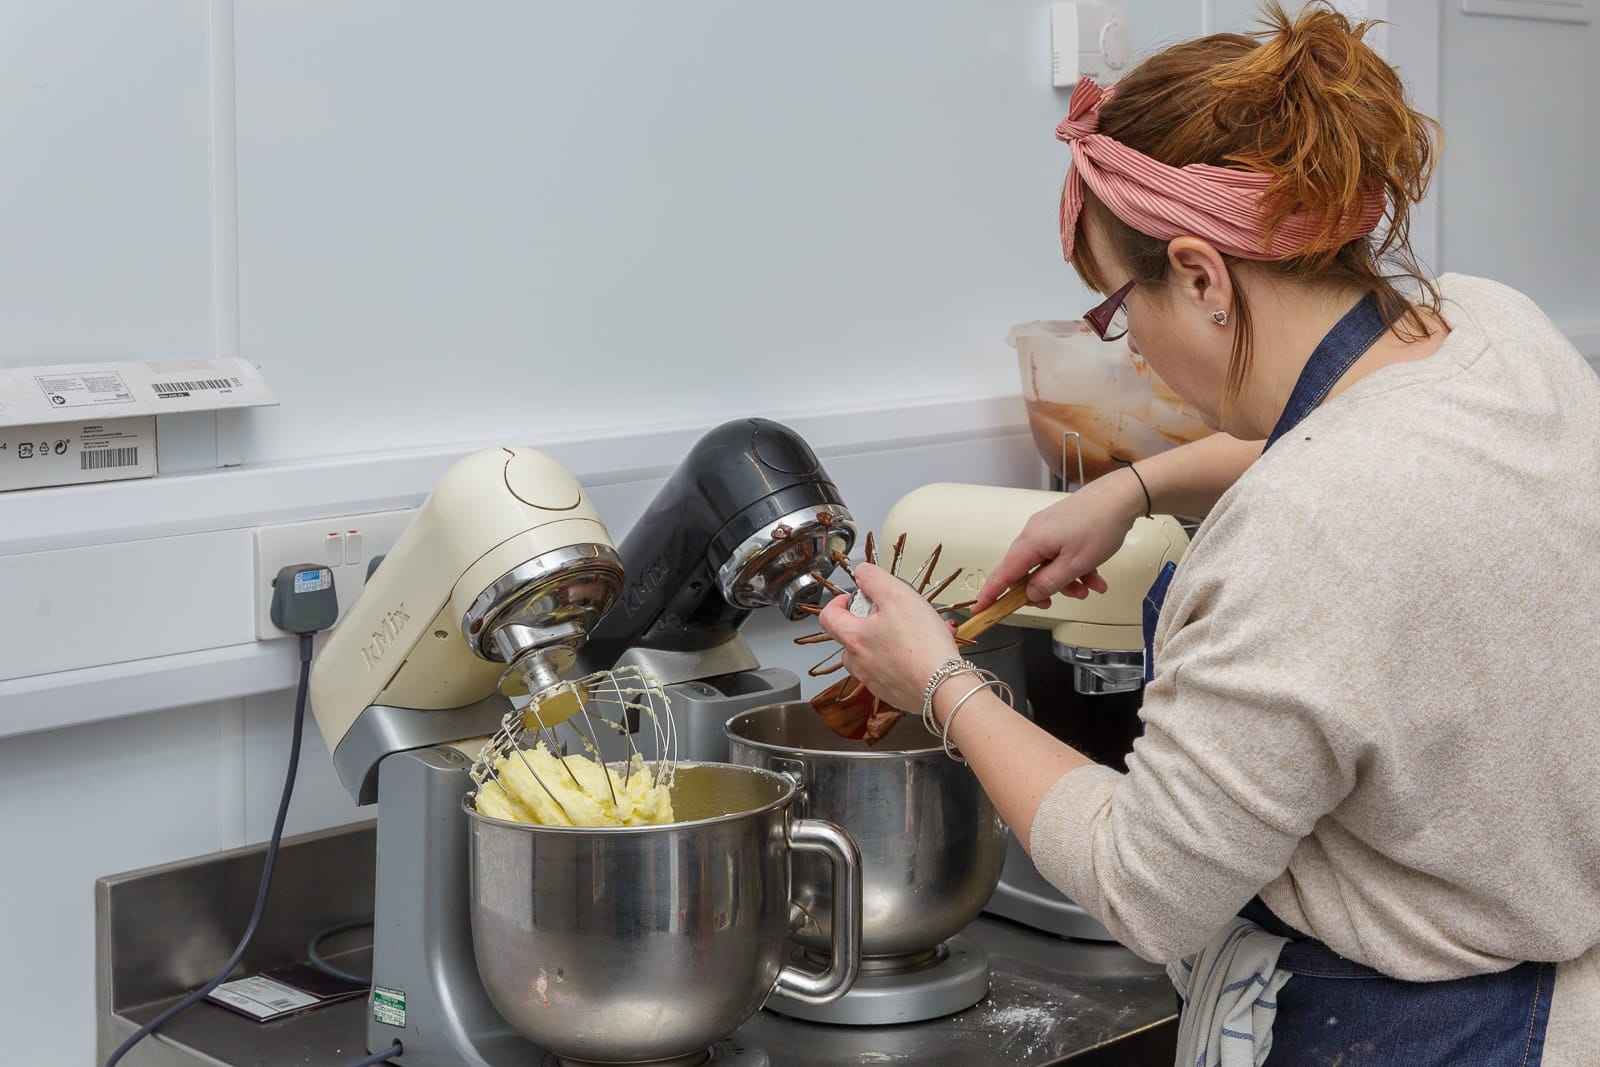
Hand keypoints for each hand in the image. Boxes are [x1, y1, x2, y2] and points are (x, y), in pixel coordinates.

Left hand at [816, 562, 958, 713]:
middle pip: (852, 637)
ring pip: (874, 655)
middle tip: (892, 614)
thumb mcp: (897, 595)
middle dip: (869, 622)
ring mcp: (875, 681)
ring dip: (891, 640)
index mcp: (854, 639)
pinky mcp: (893, 693)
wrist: (945, 687)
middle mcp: (859, 664)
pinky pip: (893, 670)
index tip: (854, 597)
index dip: (838, 601)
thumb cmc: (922, 645)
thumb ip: (874, 579)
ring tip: (918, 632)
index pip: (828, 617)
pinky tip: (928, 650)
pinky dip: (906, 658)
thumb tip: (861, 572)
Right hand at [972, 468, 1145, 610]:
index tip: (981, 608)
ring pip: (1047, 565)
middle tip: (1055, 602)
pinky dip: (1074, 568)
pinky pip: (1060, 554)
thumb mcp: (1075, 564)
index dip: (990, 594)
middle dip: (1043, 590)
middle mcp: (1034, 533)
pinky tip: (1094, 577)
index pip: (1003, 574)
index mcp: (1031, 542)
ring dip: (1065, 581)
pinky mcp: (1061, 527)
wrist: (1122, 496)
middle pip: (1026, 571)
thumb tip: (1030, 594)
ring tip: (1088, 588)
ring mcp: (1048, 529)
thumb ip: (1049, 583)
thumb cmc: (1100, 523)